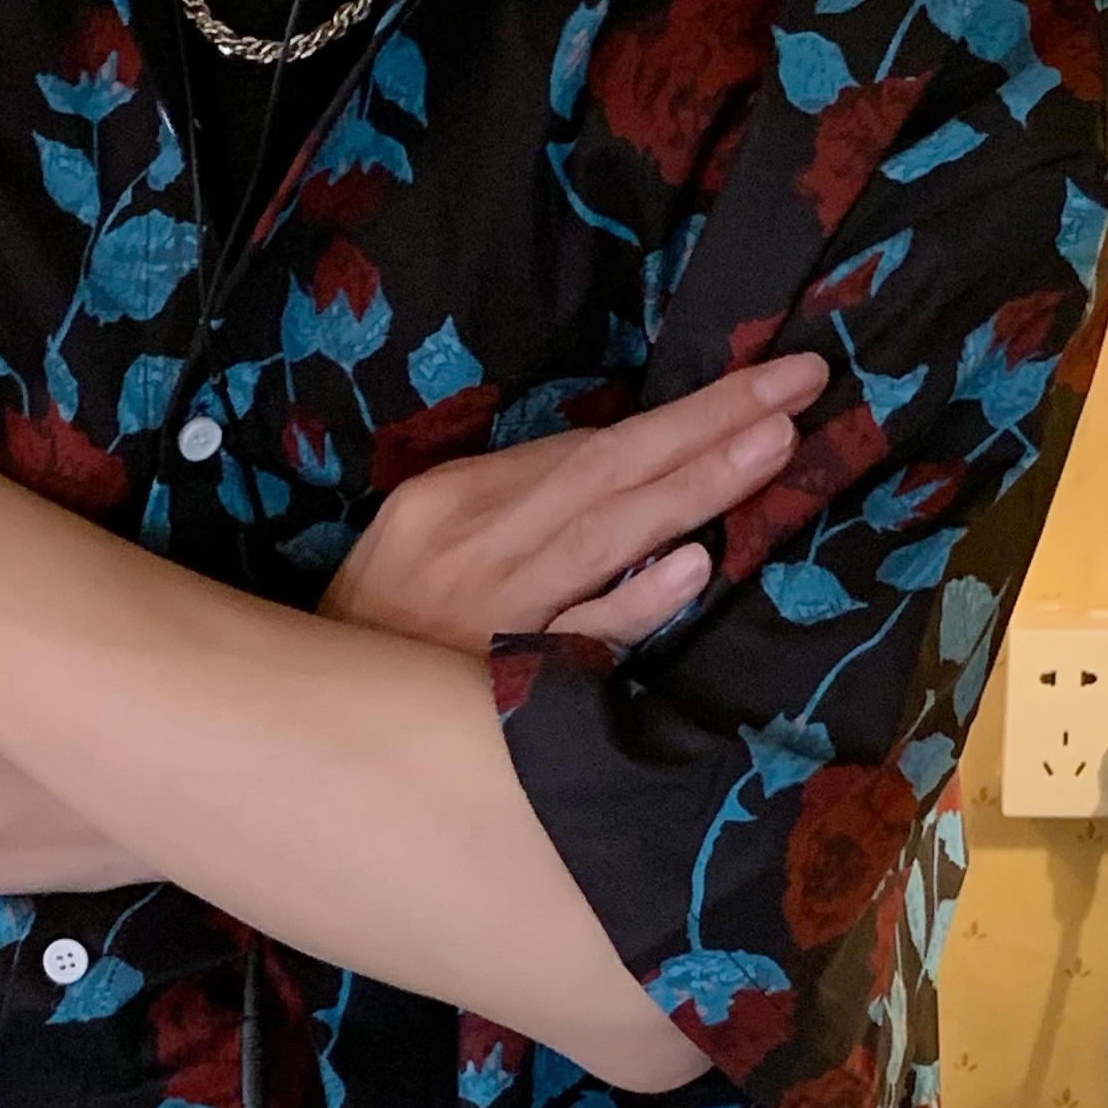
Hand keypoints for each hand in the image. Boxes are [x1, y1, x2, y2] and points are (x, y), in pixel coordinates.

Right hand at [320, 350, 831, 653]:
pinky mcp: (498, 684)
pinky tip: (692, 568)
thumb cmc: (379, 631)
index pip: (577, 450)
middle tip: (798, 387)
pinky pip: (579, 639)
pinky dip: (633, 603)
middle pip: (605, 471)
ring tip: (774, 446)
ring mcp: (490, 614)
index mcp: (446, 499)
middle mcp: (470, 544)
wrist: (309, 722)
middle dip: (706, 425)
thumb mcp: (422, 542)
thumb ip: (509, 507)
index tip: (759, 384)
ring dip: (693, 490)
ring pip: (604, 538)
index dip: (675, 417)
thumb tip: (622, 473)